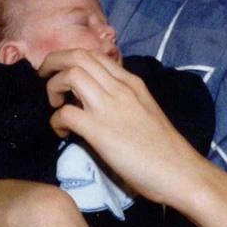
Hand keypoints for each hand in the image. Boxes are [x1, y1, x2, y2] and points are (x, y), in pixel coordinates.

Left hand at [39, 49, 206, 207]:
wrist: (182, 172)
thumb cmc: (166, 149)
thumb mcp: (145, 110)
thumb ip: (123, 99)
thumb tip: (99, 101)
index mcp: (132, 82)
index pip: (94, 54)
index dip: (71, 59)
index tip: (62, 73)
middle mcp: (120, 88)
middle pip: (77, 55)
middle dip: (53, 62)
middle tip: (44, 78)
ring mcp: (110, 108)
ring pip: (70, 75)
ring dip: (53, 87)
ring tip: (55, 105)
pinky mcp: (101, 131)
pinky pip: (65, 113)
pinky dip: (56, 120)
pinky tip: (63, 133)